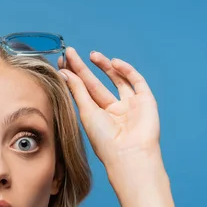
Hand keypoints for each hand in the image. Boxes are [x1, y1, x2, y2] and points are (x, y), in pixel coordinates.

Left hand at [59, 47, 160, 168]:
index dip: (73, 75)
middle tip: (70, 52)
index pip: (83, 91)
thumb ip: (78, 91)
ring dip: (104, 66)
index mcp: (97, 115)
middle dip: (83, 68)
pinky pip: (137, 81)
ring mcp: (130, 104)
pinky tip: (114, 63)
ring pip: (117, 79)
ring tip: (92, 55)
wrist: (129, 153)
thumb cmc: (104, 139)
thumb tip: (64, 72)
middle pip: (96, 83)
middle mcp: (113, 109)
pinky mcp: (145, 101)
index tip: (61, 62)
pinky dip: (127, 70)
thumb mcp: (86, 112)